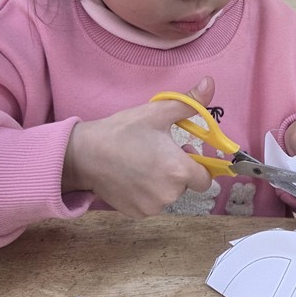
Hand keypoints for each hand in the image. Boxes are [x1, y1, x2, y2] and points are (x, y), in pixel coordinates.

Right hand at [61, 77, 215, 217]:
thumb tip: (210, 82)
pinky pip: (151, 204)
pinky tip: (131, 178)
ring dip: (161, 183)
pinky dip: (146, 193)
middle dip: (177, 171)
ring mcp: (152, 206)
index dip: (197, 165)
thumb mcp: (158, 112)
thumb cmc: (123, 131)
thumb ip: (190, 102)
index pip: (205, 179)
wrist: (85, 154)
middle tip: (157, 153)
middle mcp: (169, 194)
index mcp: (178, 170)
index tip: (182, 152)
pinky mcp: (137, 213)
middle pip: (186, 185)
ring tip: (141, 164)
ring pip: (168, 195)